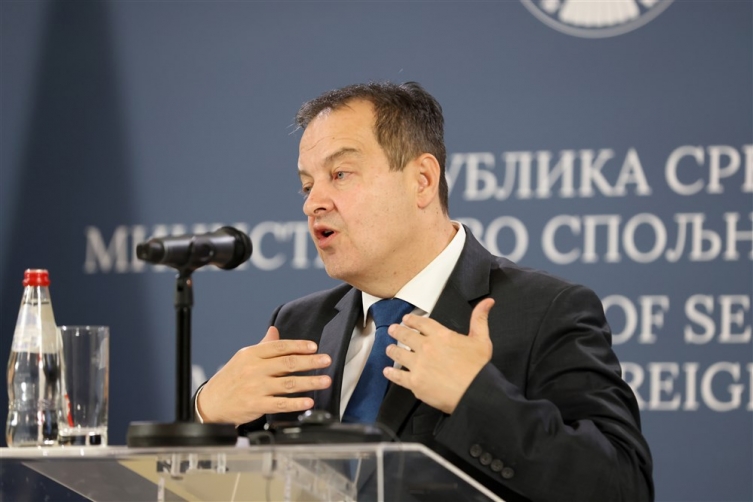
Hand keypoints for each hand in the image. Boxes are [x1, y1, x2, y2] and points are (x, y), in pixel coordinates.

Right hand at [197, 326, 331, 424]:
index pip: (279, 347)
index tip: (314, 347)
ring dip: (310, 382)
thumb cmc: (229, 379)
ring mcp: (255, 387)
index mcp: (251, 354)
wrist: (210, 404)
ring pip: (288, 384)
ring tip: (325, 381)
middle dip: (310, 361)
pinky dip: (296, 403)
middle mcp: (254, 369)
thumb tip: (274, 331)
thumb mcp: (243, 358)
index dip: (298, 346)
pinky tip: (309, 401)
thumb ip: (263, 346)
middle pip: (287, 363)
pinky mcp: (256, 405)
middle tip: (326, 360)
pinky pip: (280, 403)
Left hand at [383, 298, 494, 413]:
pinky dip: (391, 373)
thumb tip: (487, 302)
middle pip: (406, 336)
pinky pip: (398, 376)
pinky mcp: (415, 382)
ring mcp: (418, 365)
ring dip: (392, 350)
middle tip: (392, 329)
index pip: (422, 323)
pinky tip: (387, 371)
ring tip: (388, 349)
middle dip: (397, 331)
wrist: (474, 392)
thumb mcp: (482, 340)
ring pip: (399, 354)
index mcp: (441, 335)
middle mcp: (426, 347)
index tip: (406, 319)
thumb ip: (480, 319)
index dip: (412, 320)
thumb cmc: (479, 367)